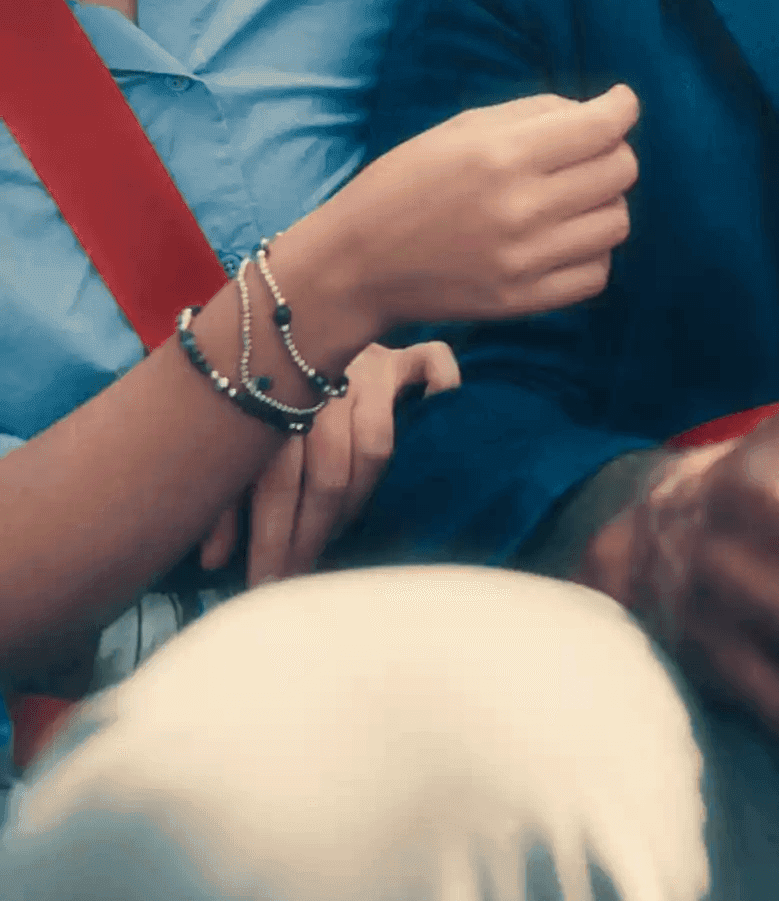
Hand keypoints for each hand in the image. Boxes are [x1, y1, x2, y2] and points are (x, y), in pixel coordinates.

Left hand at [198, 339, 459, 584]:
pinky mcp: (402, 354)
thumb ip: (224, 498)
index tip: (265, 587)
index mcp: (269, 399)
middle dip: (312, 534)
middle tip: (301, 578)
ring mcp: (366, 366)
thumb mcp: (232, 442)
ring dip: (359, 499)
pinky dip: (442, 387)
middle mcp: (319, 381)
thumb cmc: (259, 391)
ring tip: (339, 535)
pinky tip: (434, 419)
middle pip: (328, 471)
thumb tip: (214, 562)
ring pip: (375, 443)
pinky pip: (434, 362)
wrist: (287, 312)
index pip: (274, 481)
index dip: (271, 539)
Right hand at [290, 86, 641, 338]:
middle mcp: (521, 209)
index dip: (621, 107)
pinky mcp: (525, 301)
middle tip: (585, 151)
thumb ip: (534, 113)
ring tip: (571, 196)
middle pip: (620, 171)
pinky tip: (562, 237)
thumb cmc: (407, 182)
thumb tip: (599, 111)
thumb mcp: (461, 128)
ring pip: (617, 221)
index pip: (601, 128)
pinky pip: (598, 272)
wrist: (358, 264)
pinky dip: (591, 250)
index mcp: (502, 156)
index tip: (619, 103)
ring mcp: (526, 262)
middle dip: (612, 150)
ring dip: (604, 202)